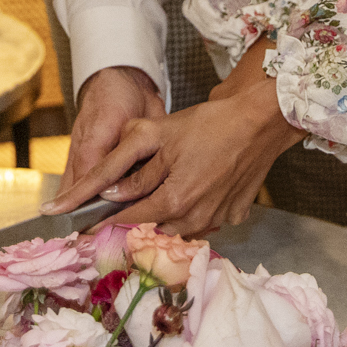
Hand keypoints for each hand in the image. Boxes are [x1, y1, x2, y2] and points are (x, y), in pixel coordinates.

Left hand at [46, 46, 303, 236]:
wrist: (262, 120)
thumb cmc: (209, 123)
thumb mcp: (158, 136)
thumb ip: (127, 168)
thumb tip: (106, 193)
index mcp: (173, 201)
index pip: (127, 218)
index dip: (104, 219)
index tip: (84, 226)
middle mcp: (195, 219)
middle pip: (154, 224)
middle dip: (142, 211)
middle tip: (142, 187)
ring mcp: (218, 219)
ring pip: (179, 225)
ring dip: (169, 211)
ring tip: (176, 180)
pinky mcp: (236, 215)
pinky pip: (205, 218)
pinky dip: (198, 207)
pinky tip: (203, 182)